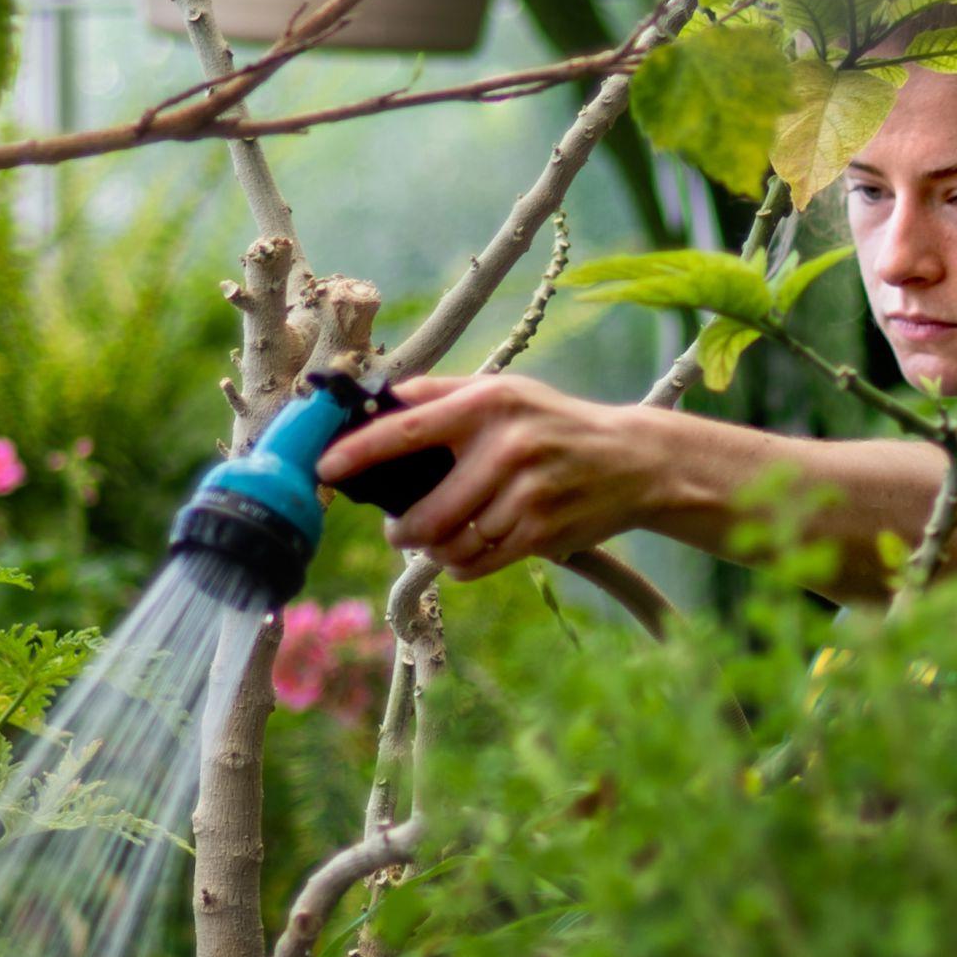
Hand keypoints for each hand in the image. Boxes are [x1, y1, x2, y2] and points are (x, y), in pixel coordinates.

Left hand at [316, 374, 661, 579]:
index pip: (408, 428)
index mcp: (488, 403)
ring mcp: (527, 493)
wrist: (632, 460)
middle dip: (402, 530)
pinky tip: (468, 553)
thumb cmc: (555, 424)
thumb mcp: (508, 391)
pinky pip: (479, 562)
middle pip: (427, 512)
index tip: (324, 468)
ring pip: (453, 543)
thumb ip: (444, 393)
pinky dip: (463, 565)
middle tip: (397, 529)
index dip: (360, 451)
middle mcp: (507, 446)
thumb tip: (382, 398)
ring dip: (437, 550)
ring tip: (440, 539)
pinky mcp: (542, 531)